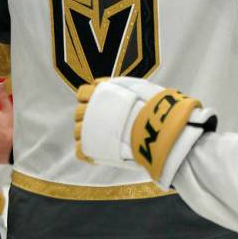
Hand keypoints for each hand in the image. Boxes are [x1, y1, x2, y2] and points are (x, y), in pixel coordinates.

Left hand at [75, 77, 216, 188]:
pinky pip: (81, 150)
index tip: (106, 107)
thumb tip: (102, 85)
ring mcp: (87, 128)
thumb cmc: (155, 106)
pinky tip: (103, 152)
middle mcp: (88, 108)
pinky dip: (89, 152)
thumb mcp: (137, 86)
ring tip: (109, 140)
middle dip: (90, 117)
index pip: (82, 93)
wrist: (159, 129)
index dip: (92, 99)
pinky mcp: (90, 148)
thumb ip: (119, 86)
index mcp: (99, 92)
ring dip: (89, 134)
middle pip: (79, 112)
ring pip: (78, 131)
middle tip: (110, 126)